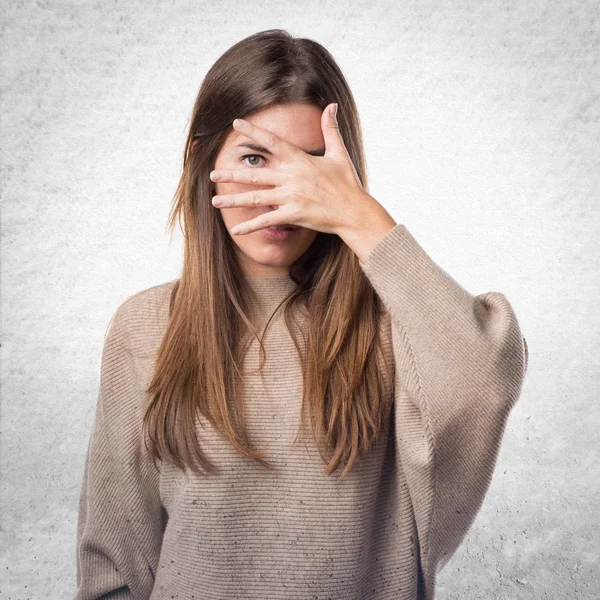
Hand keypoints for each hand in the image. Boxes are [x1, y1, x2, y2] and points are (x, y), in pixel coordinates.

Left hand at [209, 103, 374, 235]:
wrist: (354, 211)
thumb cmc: (347, 183)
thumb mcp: (339, 153)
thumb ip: (331, 129)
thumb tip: (332, 105)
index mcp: (300, 160)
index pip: (272, 142)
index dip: (254, 132)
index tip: (236, 124)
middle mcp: (291, 177)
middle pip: (255, 174)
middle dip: (231, 174)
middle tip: (211, 173)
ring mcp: (291, 196)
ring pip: (255, 197)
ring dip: (233, 200)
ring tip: (215, 201)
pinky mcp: (294, 214)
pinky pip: (267, 220)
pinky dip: (251, 226)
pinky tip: (236, 230)